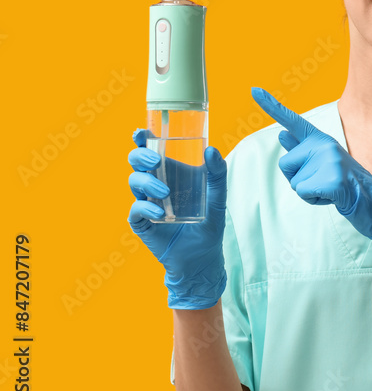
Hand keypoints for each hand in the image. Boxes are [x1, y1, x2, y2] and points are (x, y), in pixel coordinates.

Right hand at [127, 128, 227, 308]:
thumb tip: (212, 150)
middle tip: (155, 161)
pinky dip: (145, 208)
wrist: (203, 258)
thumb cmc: (210, 225)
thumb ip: (218, 175)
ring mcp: (146, 203)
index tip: (140, 132)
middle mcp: (155, 185)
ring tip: (165, 193)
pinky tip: (160, 213)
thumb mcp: (218, 199)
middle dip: (140, 156)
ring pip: (134, 183)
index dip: (142, 139)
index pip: (151, 150)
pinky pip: (136, 210)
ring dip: (147, 183)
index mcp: (171, 174)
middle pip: (137, 162)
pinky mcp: (142, 223)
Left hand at [251, 87, 371, 263]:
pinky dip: (314, 201)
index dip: (272, 106)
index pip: (293, 121)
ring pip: (294, 182)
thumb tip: (281, 134)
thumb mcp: (323, 163)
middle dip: (297, 180)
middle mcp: (325, 145)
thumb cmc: (345, 184)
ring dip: (308, 193)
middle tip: (322, 183)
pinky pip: (303, 192)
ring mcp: (330, 161)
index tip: (253, 90)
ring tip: (329, 191)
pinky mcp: (332, 179)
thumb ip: (302, 149)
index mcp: (321, 140)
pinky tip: (332, 198)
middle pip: (285, 164)